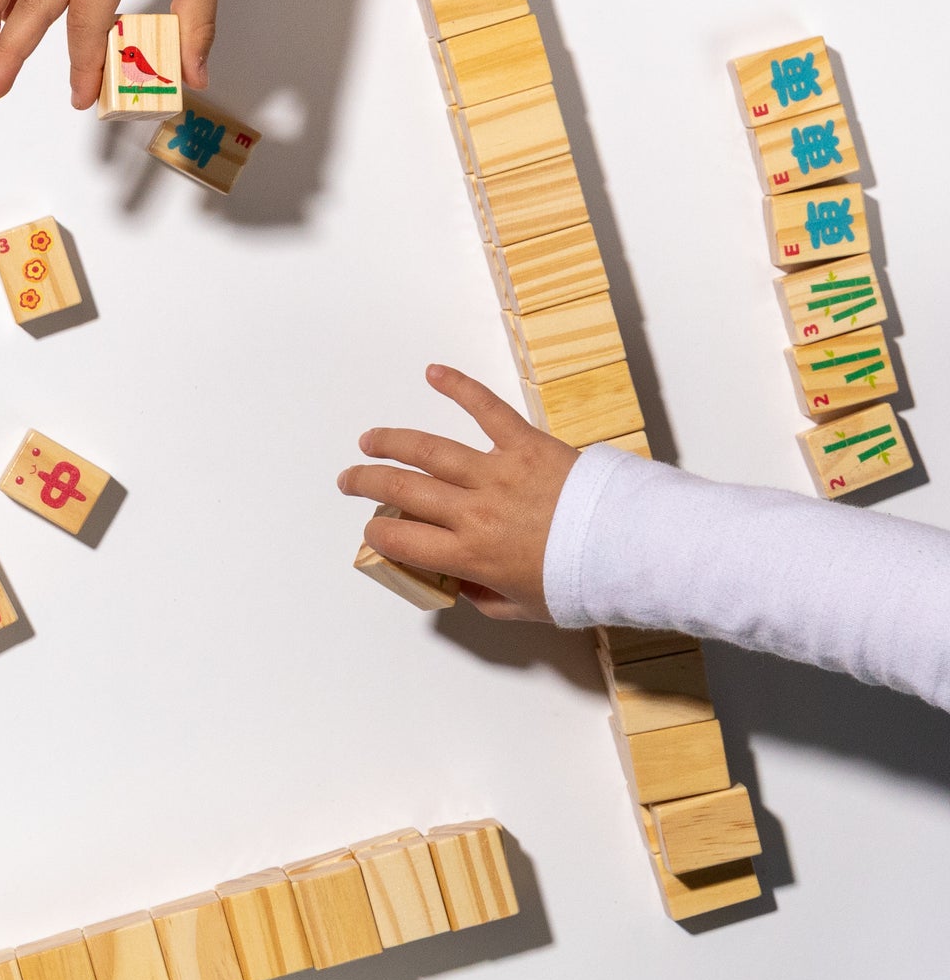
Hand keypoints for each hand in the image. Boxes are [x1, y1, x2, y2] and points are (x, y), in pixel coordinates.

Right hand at [336, 365, 578, 621]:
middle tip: (350, 479)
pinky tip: (433, 373)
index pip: (400, 539)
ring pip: (429, 451)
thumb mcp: (521, 607)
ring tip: (371, 440)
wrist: (630, 550)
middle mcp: (473, 511)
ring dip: (392, 443)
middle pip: (402, 490)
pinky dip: (459, 387)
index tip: (374, 530)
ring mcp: (498, 473)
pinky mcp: (525, 445)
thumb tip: (460, 579)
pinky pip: (487, 409)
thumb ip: (482, 594)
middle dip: (367, 483)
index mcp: (470, 554)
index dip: (377, 534)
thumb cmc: (579, 581)